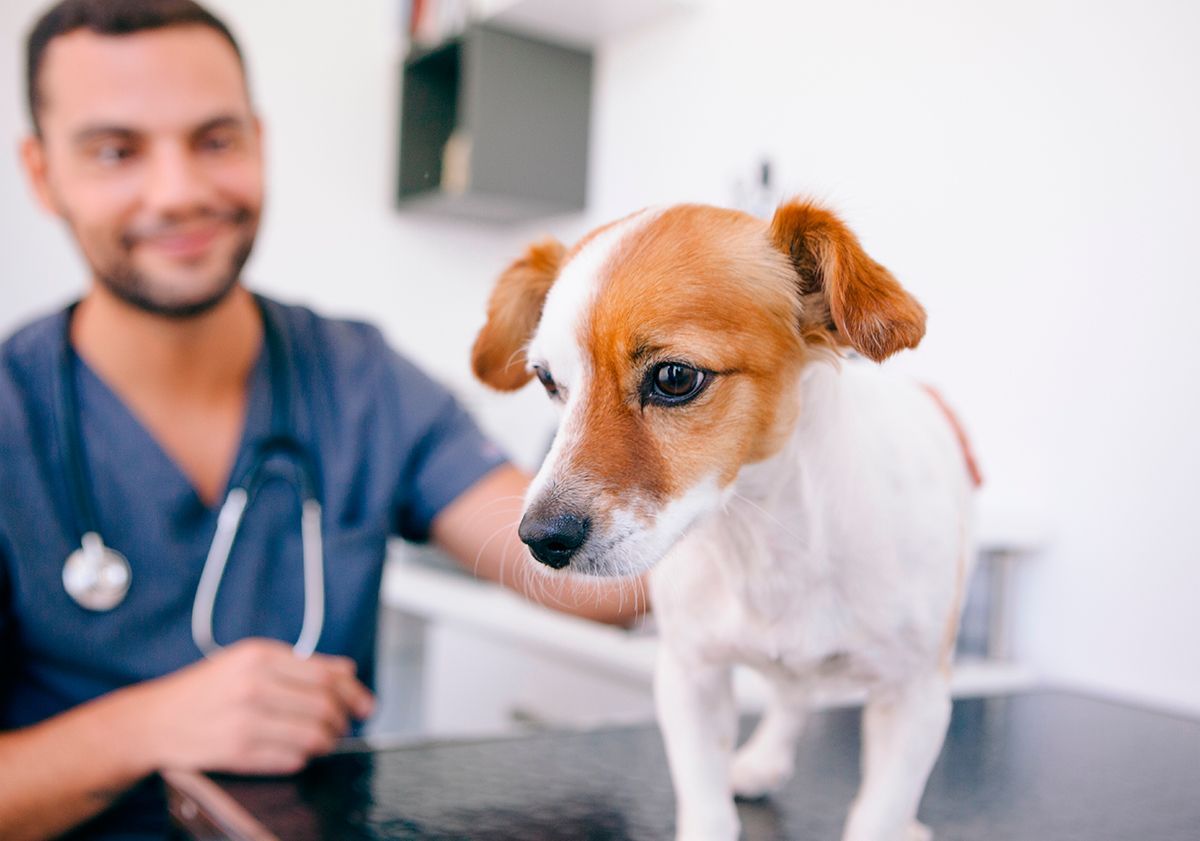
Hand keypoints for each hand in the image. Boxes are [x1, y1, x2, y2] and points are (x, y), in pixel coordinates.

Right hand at [123, 638, 373, 775]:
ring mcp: (244, 719)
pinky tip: (297, 752)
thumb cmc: (205, 690)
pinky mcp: (237, 751)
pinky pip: (291, 759)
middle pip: (325, 705)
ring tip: (323, 741)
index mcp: (259, 656)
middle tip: (344, 726)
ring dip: (327, 742)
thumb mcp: (249, 661)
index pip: (327, 674)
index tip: (365, 704)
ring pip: (313, 735)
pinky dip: (302, 758)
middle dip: (343, 720)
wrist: (153, 721)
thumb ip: (299, 664)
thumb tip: (347, 670)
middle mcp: (253, 684)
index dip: (354, 693)